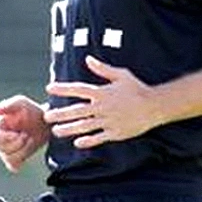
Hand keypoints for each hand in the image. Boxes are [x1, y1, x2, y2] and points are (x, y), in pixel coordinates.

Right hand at [0, 94, 50, 172]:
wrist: (46, 124)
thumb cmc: (31, 111)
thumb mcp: (22, 103)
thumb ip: (8, 105)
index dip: (3, 138)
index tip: (18, 134)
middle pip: (1, 148)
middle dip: (18, 143)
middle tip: (27, 134)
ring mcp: (4, 152)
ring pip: (8, 158)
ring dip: (23, 149)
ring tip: (29, 139)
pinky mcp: (13, 160)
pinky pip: (13, 166)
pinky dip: (22, 158)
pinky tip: (28, 148)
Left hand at [44, 56, 163, 148]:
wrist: (154, 106)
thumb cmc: (137, 88)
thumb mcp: (121, 75)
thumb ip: (102, 69)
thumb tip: (88, 59)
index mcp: (102, 92)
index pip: (78, 89)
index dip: (63, 89)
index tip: (49, 88)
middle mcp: (102, 107)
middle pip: (77, 111)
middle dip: (60, 114)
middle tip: (46, 116)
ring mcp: (108, 121)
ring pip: (84, 126)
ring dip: (69, 129)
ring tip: (56, 131)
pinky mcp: (115, 132)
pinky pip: (99, 138)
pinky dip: (88, 141)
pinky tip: (77, 143)